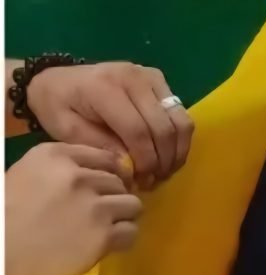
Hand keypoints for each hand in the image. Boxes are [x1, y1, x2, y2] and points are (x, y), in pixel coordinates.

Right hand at [5, 142, 140, 274]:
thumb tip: (101, 174)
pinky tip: (110, 242)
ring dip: (124, 216)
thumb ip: (64, 168)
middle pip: (119, 182)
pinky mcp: (104, 236)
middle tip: (103, 212)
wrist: (5, 248)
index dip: (111, 173)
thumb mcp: (31, 172)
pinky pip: (132, 232)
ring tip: (109, 226)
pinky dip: (125, 237)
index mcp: (57, 156)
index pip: (105, 157)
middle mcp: (79, 176)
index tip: (106, 187)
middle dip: (115, 196)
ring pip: (133, 205)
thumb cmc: (10, 212)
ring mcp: (94, 206)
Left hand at [25, 62, 192, 189]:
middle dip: (162, 162)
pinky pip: (182, 118)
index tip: (139, 181)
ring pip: (180, 124)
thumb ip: (100, 147)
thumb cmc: (59, 106)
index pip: (138, 132)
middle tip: (151, 181)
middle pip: (164, 129)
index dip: (145, 162)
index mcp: (105, 87)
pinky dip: (179, 142)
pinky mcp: (160, 82)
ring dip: (176, 154)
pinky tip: (166, 156)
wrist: (58, 79)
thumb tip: (131, 168)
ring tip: (162, 170)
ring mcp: (150, 78)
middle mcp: (133, 78)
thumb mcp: (67, 130)